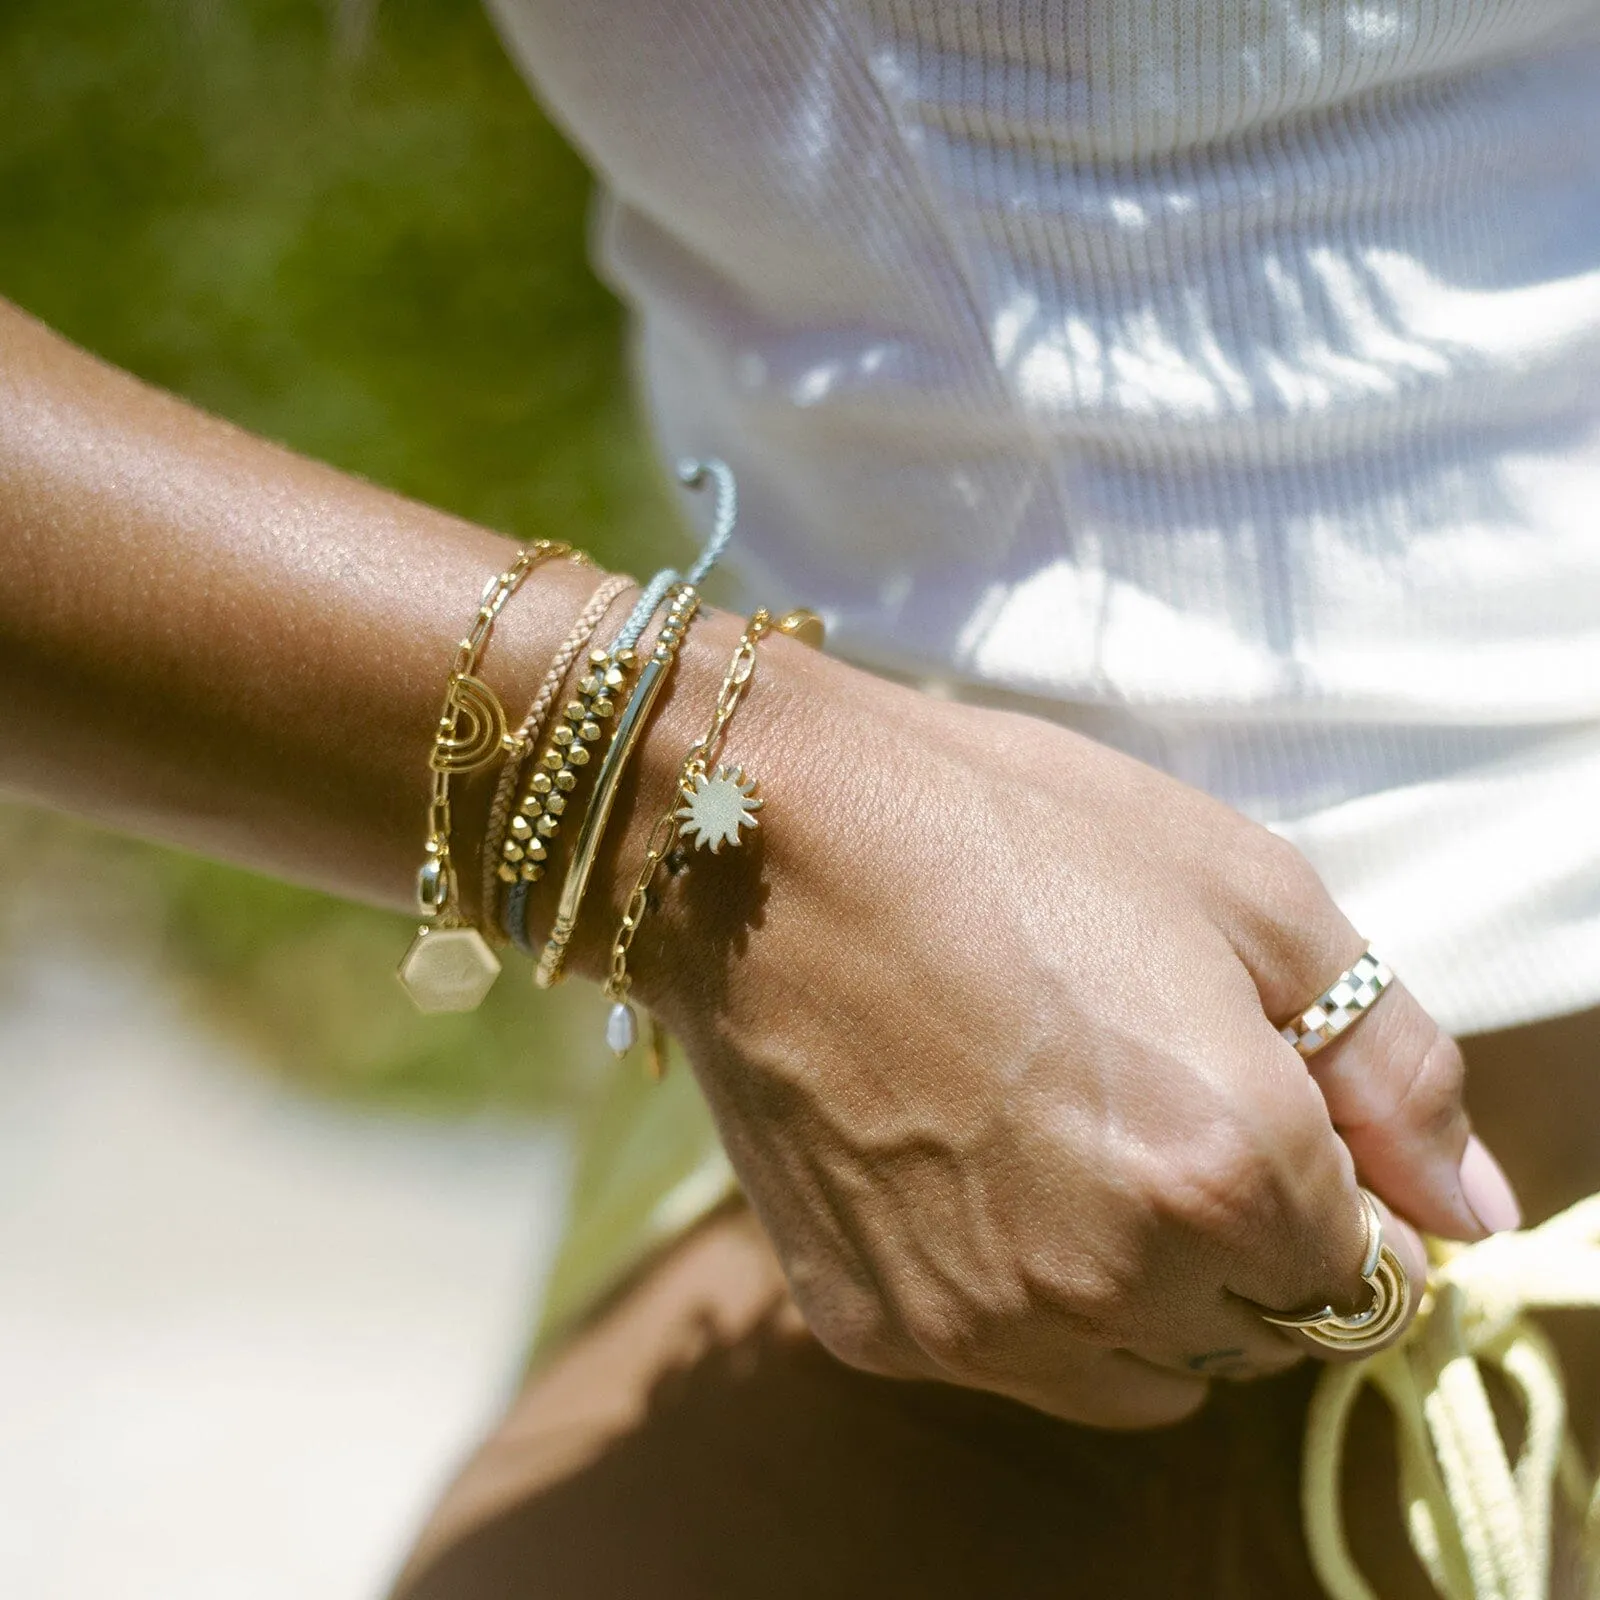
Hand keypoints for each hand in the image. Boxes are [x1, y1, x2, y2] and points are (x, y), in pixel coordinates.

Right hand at [601, 625, 1521, 1427]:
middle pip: (1258, 1333)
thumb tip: (1477, 1209)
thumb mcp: (1245, 890)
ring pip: (1139, 1375)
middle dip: (1247, 1239)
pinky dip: (1022, 1290)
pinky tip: (966, 1160)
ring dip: (1144, 1287)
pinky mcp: (875, 1329)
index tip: (1269, 1106)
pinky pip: (1008, 1358)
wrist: (765, 837)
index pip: (1372, 1276)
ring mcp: (979, 1324)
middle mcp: (1108, 1283)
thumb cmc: (1008, 830)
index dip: (1336, 1186)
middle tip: (1154, 1094)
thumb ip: (1392, 1066)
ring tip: (1064, 1135)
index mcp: (1227, 1170)